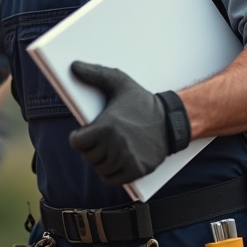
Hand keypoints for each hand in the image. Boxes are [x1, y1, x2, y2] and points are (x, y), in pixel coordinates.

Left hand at [67, 62, 188, 185]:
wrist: (172, 121)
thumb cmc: (143, 102)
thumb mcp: (120, 82)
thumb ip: (96, 74)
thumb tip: (75, 66)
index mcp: (107, 126)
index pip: (77, 142)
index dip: (78, 138)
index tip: (84, 135)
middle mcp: (116, 145)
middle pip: (88, 156)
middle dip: (91, 149)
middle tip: (100, 141)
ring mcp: (127, 160)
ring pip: (99, 169)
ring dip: (101, 162)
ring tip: (109, 150)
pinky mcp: (137, 171)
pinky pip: (111, 180)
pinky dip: (110, 175)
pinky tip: (115, 163)